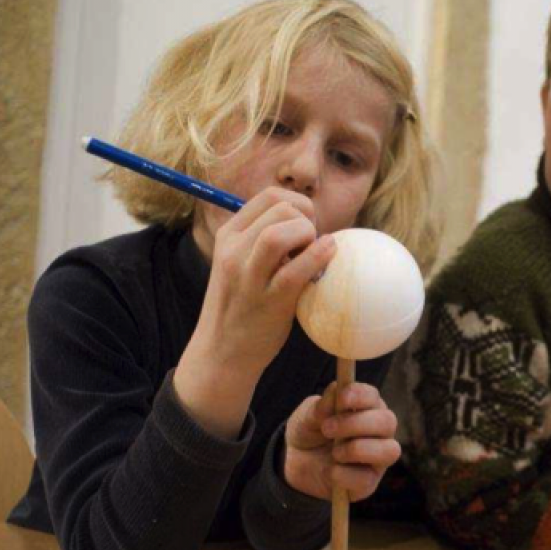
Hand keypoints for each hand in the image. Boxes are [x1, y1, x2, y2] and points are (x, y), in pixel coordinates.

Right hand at [175, 188, 334, 436]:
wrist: (221, 353)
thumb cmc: (242, 305)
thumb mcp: (242, 263)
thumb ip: (265, 239)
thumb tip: (309, 220)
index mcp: (229, 235)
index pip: (269, 196)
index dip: (298, 203)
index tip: (307, 225)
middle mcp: (234, 251)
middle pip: (280, 208)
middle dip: (307, 218)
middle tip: (312, 243)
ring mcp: (248, 276)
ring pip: (281, 232)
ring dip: (308, 235)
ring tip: (313, 252)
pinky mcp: (268, 301)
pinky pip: (296, 270)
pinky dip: (318, 256)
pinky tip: (328, 255)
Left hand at [284, 381, 400, 501]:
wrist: (294, 464)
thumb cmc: (309, 433)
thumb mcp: (306, 416)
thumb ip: (321, 406)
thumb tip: (336, 389)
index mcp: (367, 408)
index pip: (373, 396)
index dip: (361, 395)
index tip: (342, 397)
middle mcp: (379, 431)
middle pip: (387, 422)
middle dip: (357, 423)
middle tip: (327, 428)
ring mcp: (377, 458)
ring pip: (389, 451)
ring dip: (357, 449)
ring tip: (334, 452)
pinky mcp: (368, 482)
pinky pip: (366, 478)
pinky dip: (343, 474)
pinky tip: (330, 471)